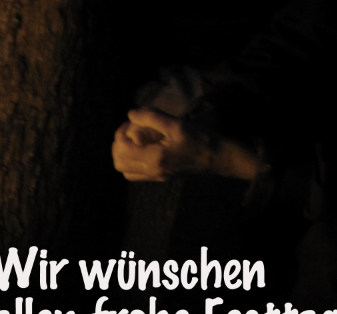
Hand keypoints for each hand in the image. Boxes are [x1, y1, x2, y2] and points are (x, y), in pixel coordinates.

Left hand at [112, 107, 258, 181]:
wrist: (218, 158)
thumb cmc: (200, 139)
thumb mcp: (177, 124)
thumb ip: (152, 118)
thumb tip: (131, 114)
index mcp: (155, 158)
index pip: (122, 149)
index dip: (120, 133)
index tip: (129, 122)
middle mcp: (152, 171)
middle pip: (119, 163)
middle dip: (118, 145)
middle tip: (128, 131)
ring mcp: (156, 176)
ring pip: (125, 171)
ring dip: (123, 155)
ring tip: (132, 140)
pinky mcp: (161, 178)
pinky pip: (136, 175)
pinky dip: (131, 163)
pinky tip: (141, 149)